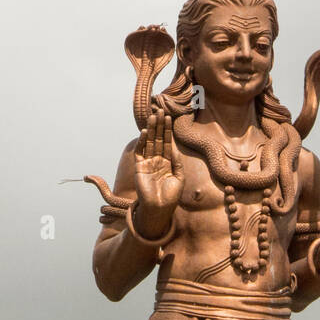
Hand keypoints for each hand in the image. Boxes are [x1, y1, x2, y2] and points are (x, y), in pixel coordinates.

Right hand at [133, 112, 184, 236]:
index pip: (167, 143)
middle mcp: (157, 161)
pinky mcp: (139, 167)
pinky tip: (146, 131)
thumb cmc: (171, 196)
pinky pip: (140, 152)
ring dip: (151, 129)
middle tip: (160, 111)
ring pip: (149, 142)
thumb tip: (174, 148)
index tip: (169, 118)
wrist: (160, 208)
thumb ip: (177, 162)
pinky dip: (142, 142)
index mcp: (167, 163)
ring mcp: (148, 163)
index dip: (167, 130)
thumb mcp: (179, 177)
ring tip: (153, 116)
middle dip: (159, 126)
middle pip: (158, 139)